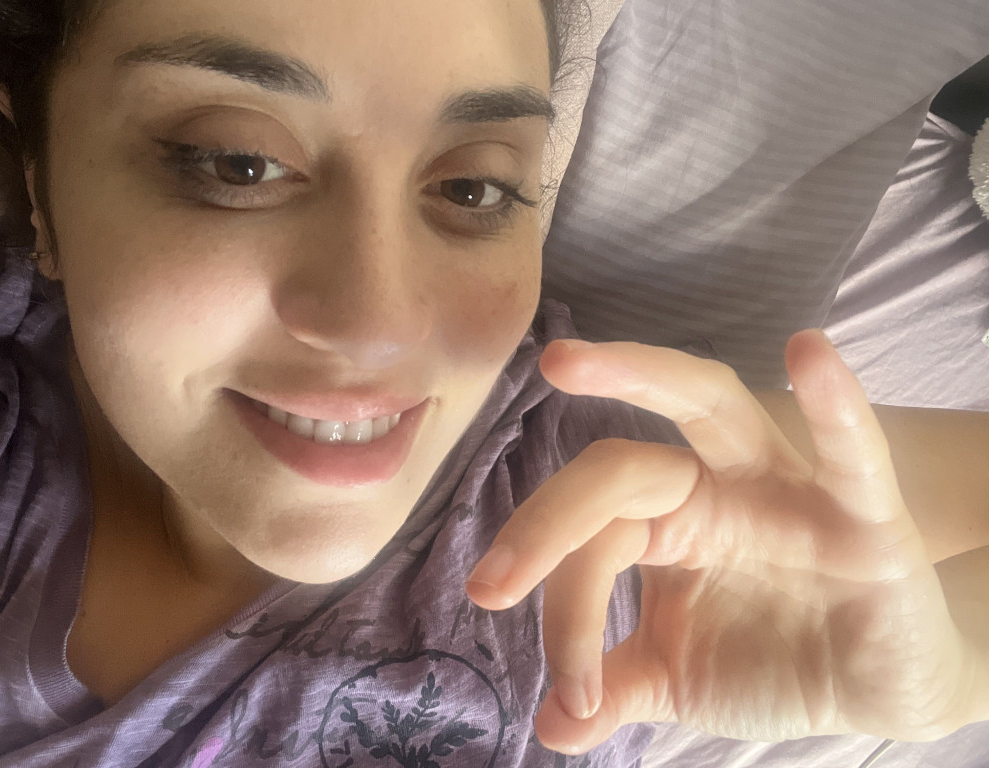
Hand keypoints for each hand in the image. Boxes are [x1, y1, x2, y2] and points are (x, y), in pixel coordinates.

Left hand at [465, 331, 978, 753]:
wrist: (877, 688)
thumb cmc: (772, 658)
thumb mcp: (676, 676)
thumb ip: (614, 688)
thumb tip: (550, 727)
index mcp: (663, 521)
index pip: (591, 542)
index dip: (565, 615)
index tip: (568, 695)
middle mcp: (711, 486)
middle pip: (619, 467)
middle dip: (550, 511)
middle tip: (491, 578)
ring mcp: (783, 486)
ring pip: (710, 408)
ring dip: (641, 374)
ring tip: (564, 361)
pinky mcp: (865, 512)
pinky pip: (853, 455)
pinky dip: (837, 406)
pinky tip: (810, 353)